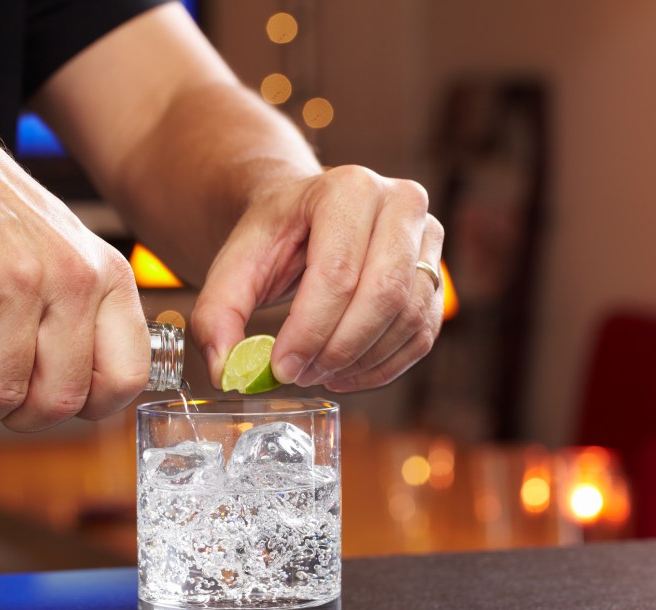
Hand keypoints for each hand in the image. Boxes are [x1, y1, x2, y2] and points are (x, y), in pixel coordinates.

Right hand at [0, 112, 149, 430]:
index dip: (92, 408)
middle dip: (24, 419)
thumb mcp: (69, 252)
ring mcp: (20, 283)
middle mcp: (74, 280)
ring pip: (4, 394)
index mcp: (110, 278)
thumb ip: (85, 312)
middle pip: (62, 399)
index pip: (127, 376)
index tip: (59, 403)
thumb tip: (84, 395)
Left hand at [191, 165, 444, 391]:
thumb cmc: (277, 236)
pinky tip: (345, 374)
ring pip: (408, 318)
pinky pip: (422, 334)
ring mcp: (428, 237)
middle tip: (300, 375)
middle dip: (339, 349)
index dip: (310, 330)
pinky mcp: (438, 274)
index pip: (337, 272)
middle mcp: (400, 203)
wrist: (309, 216)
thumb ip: (217, 315)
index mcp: (347, 188)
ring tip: (318, 372)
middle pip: (384, 294)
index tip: (280, 367)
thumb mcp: (235, 265)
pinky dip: (384, 366)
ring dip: (361, 361)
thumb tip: (227, 372)